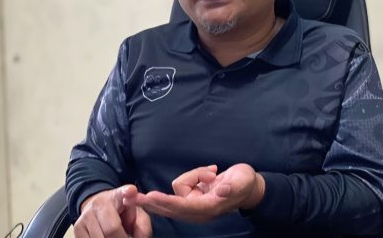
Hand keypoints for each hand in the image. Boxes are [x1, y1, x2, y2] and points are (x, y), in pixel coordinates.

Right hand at [74, 185, 151, 237]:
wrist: (98, 208)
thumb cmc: (121, 212)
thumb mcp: (136, 214)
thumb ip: (142, 224)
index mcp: (116, 196)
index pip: (122, 193)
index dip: (128, 192)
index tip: (131, 191)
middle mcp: (98, 204)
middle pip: (111, 229)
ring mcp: (85, 216)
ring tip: (117, 236)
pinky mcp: (77, 229)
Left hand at [136, 163, 265, 222]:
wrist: (250, 186)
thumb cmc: (245, 184)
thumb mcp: (242, 182)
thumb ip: (232, 187)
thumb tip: (222, 189)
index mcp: (208, 209)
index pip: (182, 206)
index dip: (166, 201)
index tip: (150, 197)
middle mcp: (197, 209)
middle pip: (169, 206)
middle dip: (152, 201)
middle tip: (132, 196)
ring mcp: (194, 203)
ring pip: (179, 186)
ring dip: (195, 175)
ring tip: (213, 173)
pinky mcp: (192, 196)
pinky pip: (185, 181)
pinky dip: (196, 174)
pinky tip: (211, 174)